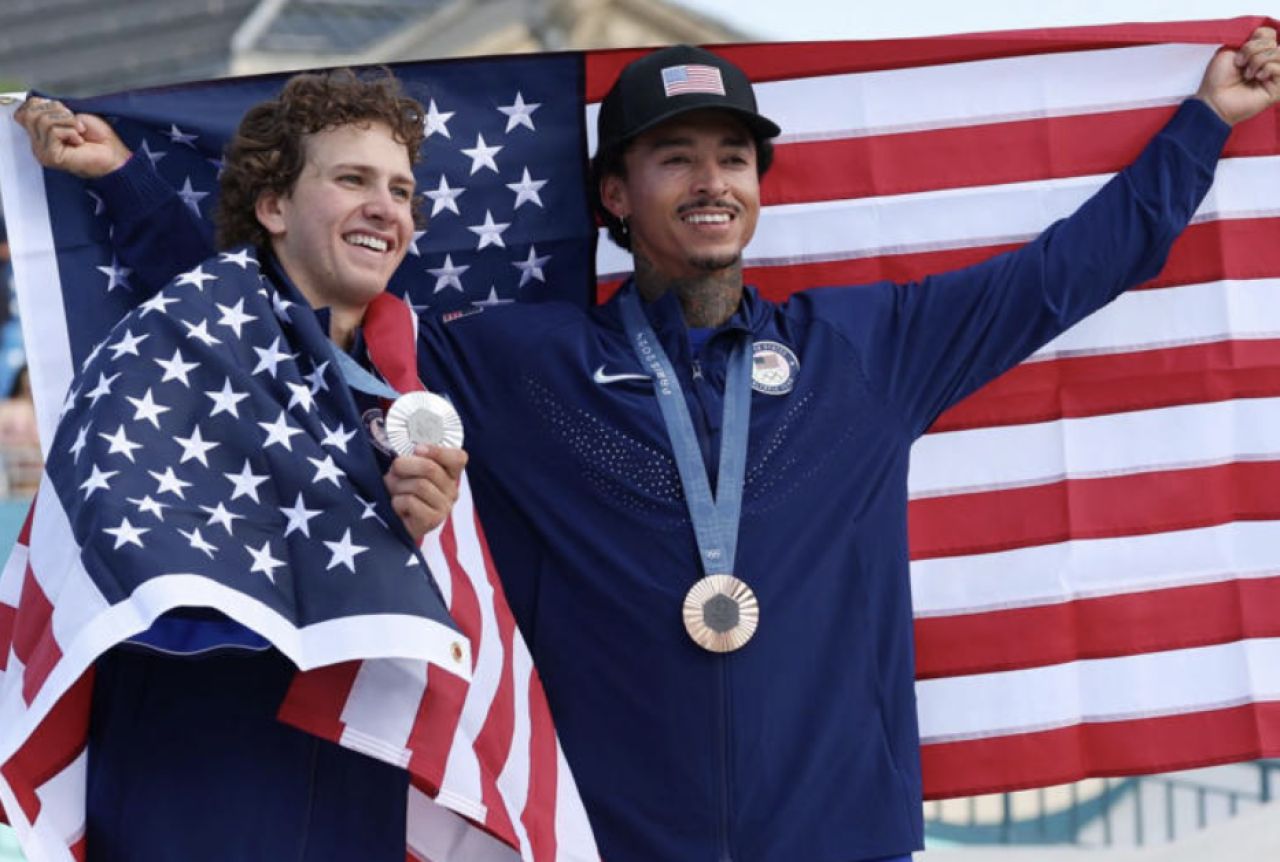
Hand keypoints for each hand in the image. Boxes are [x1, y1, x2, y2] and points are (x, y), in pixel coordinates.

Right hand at [12, 97, 131, 177]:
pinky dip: (70, 131)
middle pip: (31, 113)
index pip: (23, 111)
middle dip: (57, 111)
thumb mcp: (71, 115)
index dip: (42, 104)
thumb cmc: (99, 138)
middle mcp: (37, 144)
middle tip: (75, 122)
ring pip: (42, 121)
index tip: (64, 110)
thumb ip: (50, 109)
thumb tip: (35, 101)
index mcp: (40, 133)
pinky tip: (79, 141)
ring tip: (79, 131)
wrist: (114, 155)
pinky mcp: (50, 156)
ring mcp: (42, 151)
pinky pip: (53, 131)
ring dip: (67, 121)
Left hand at [383, 444, 467, 543]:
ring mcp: (444, 507)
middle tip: (394, 470)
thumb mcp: (407, 469)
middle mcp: (452, 490)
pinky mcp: (433, 520)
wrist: (393, 522)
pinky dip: (397, 502)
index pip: (458, 458)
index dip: (438, 451)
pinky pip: (410, 502)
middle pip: (430, 469)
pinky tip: (398, 507)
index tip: (417, 449)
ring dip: (398, 486)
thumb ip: (413, 459)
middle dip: (405, 466)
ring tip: (394, 491)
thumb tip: (415, 450)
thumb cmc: (401, 491)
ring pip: (419, 485)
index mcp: (450, 474)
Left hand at [1196, 26, 1279, 125]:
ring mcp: (1274, 74)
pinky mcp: (1278, 87)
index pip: (1269, 33)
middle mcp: (1268, 61)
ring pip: (1279, 52)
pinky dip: (1266, 69)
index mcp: (1258, 52)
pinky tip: (1257, 78)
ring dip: (1258, 60)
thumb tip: (1266, 32)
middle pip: (1273, 41)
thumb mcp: (1229, 50)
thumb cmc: (1218, 78)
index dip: (1255, 38)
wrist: (1214, 100)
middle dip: (1252, 50)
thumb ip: (1248, 38)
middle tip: (1240, 65)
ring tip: (1247, 74)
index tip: (1239, 52)